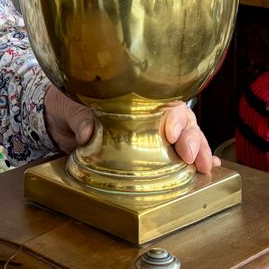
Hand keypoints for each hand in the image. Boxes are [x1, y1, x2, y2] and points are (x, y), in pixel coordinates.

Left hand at [43, 89, 219, 173]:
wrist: (59, 120)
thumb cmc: (69, 104)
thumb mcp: (71, 106)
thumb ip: (81, 117)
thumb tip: (87, 132)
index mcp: (135, 97)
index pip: (164, 103)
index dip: (173, 117)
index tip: (171, 133)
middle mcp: (149, 114)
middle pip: (181, 122)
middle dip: (193, 138)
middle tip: (195, 157)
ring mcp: (152, 133)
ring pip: (185, 138)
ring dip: (199, 151)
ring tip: (208, 167)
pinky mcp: (149, 153)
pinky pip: (176, 156)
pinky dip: (195, 161)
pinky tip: (209, 170)